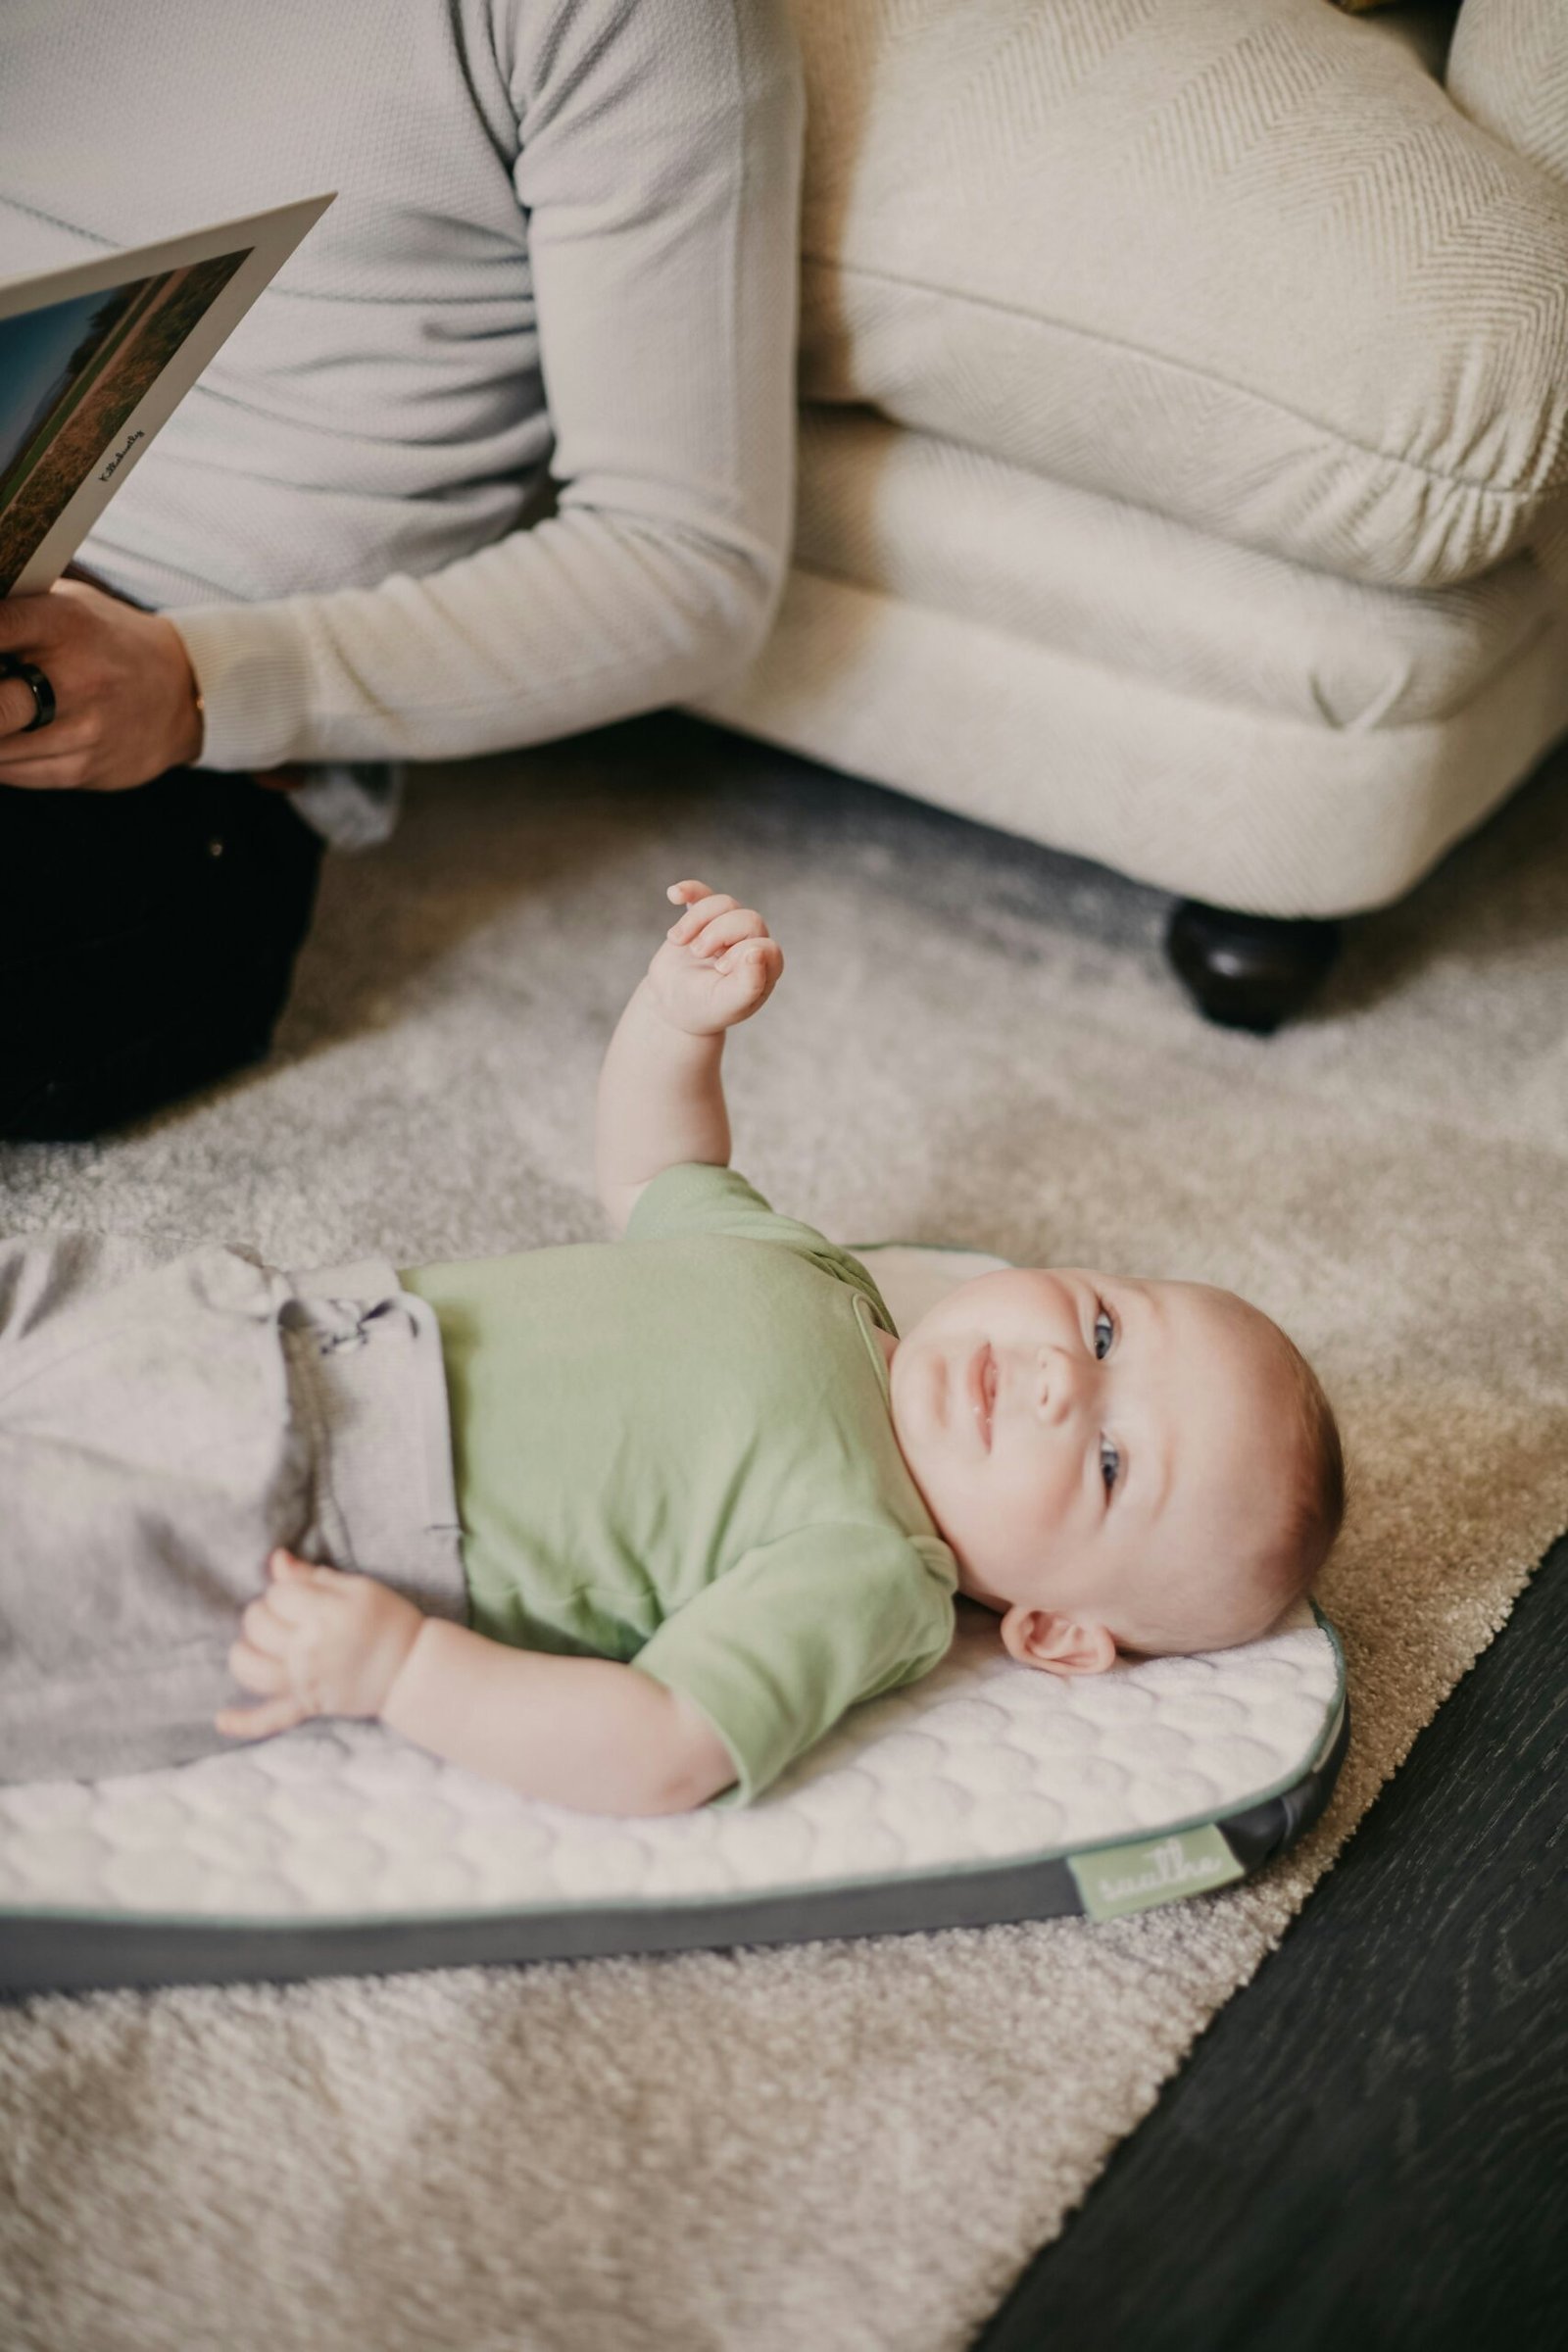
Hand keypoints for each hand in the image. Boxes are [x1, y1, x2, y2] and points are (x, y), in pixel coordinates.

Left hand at [0, 578, 202, 789]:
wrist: (181, 693)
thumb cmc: (106, 642)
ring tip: (1, 713)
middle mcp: (77, 678)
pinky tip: (3, 740)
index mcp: (66, 623)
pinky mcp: (83, 769)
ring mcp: (83, 729)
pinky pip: (12, 773)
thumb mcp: (68, 605)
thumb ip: (13, 610)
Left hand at [215, 1549, 425, 1740]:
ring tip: (258, 1644)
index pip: (278, 1593)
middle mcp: (309, 1649)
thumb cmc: (388, 1621)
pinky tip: (221, 1719)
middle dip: (266, 1613)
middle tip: (290, 1615)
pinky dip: (244, 1722)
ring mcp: (304, 1681)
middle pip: (258, 1624)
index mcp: (325, 1615)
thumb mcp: (359, 1588)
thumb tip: (276, 1560)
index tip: (305, 1594)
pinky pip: (270, 1718)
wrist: (411, 1668)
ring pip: (252, 1667)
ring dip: (246, 1652)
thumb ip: (313, 1576)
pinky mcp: (307, 1705)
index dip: (286, 1589)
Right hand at [642, 877, 783, 1036]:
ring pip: (723, 904)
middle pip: (747, 919)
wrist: (673, 1004)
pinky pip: (701, 893)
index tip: (719, 969)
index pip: (765, 946)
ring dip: (696, 919)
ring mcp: (728, 928)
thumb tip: (756, 951)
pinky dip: (688, 890)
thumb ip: (748, 984)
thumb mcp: (726, 1004)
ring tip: (677, 940)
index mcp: (765, 966)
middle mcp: (752, 942)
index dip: (740, 953)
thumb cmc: (704, 1008)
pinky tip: (674, 895)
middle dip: (717, 932)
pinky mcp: (704, 917)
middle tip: (697, 953)